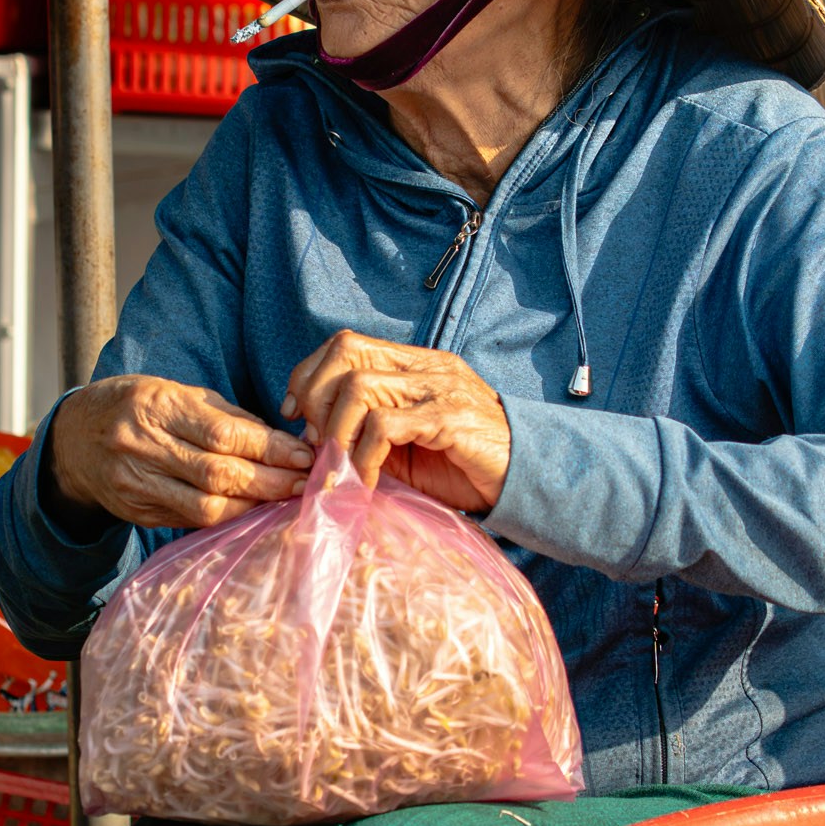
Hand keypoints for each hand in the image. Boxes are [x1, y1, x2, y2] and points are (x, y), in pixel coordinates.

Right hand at [49, 376, 311, 534]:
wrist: (74, 440)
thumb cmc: (135, 406)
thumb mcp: (174, 392)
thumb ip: (225, 415)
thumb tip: (280, 441)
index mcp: (156, 407)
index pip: (224, 434)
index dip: (269, 448)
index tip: (303, 454)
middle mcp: (142, 447)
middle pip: (218, 474)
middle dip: (270, 482)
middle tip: (305, 483)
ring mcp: (137, 485)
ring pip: (206, 507)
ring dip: (253, 506)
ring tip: (285, 499)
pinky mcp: (137, 513)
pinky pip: (191, 521)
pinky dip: (227, 517)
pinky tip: (251, 510)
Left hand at [284, 332, 511, 509]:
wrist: (528, 480)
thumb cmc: (465, 466)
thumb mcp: (406, 446)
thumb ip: (367, 431)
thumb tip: (313, 436)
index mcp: (414, 364)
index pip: (346, 343)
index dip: (309, 374)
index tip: (296, 415)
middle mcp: (425, 367)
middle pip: (346, 351)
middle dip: (315, 397)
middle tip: (317, 443)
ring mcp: (440, 389)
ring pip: (360, 387)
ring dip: (337, 433)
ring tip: (339, 469)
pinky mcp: (450, 419)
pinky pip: (385, 426)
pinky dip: (363, 457)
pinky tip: (367, 482)